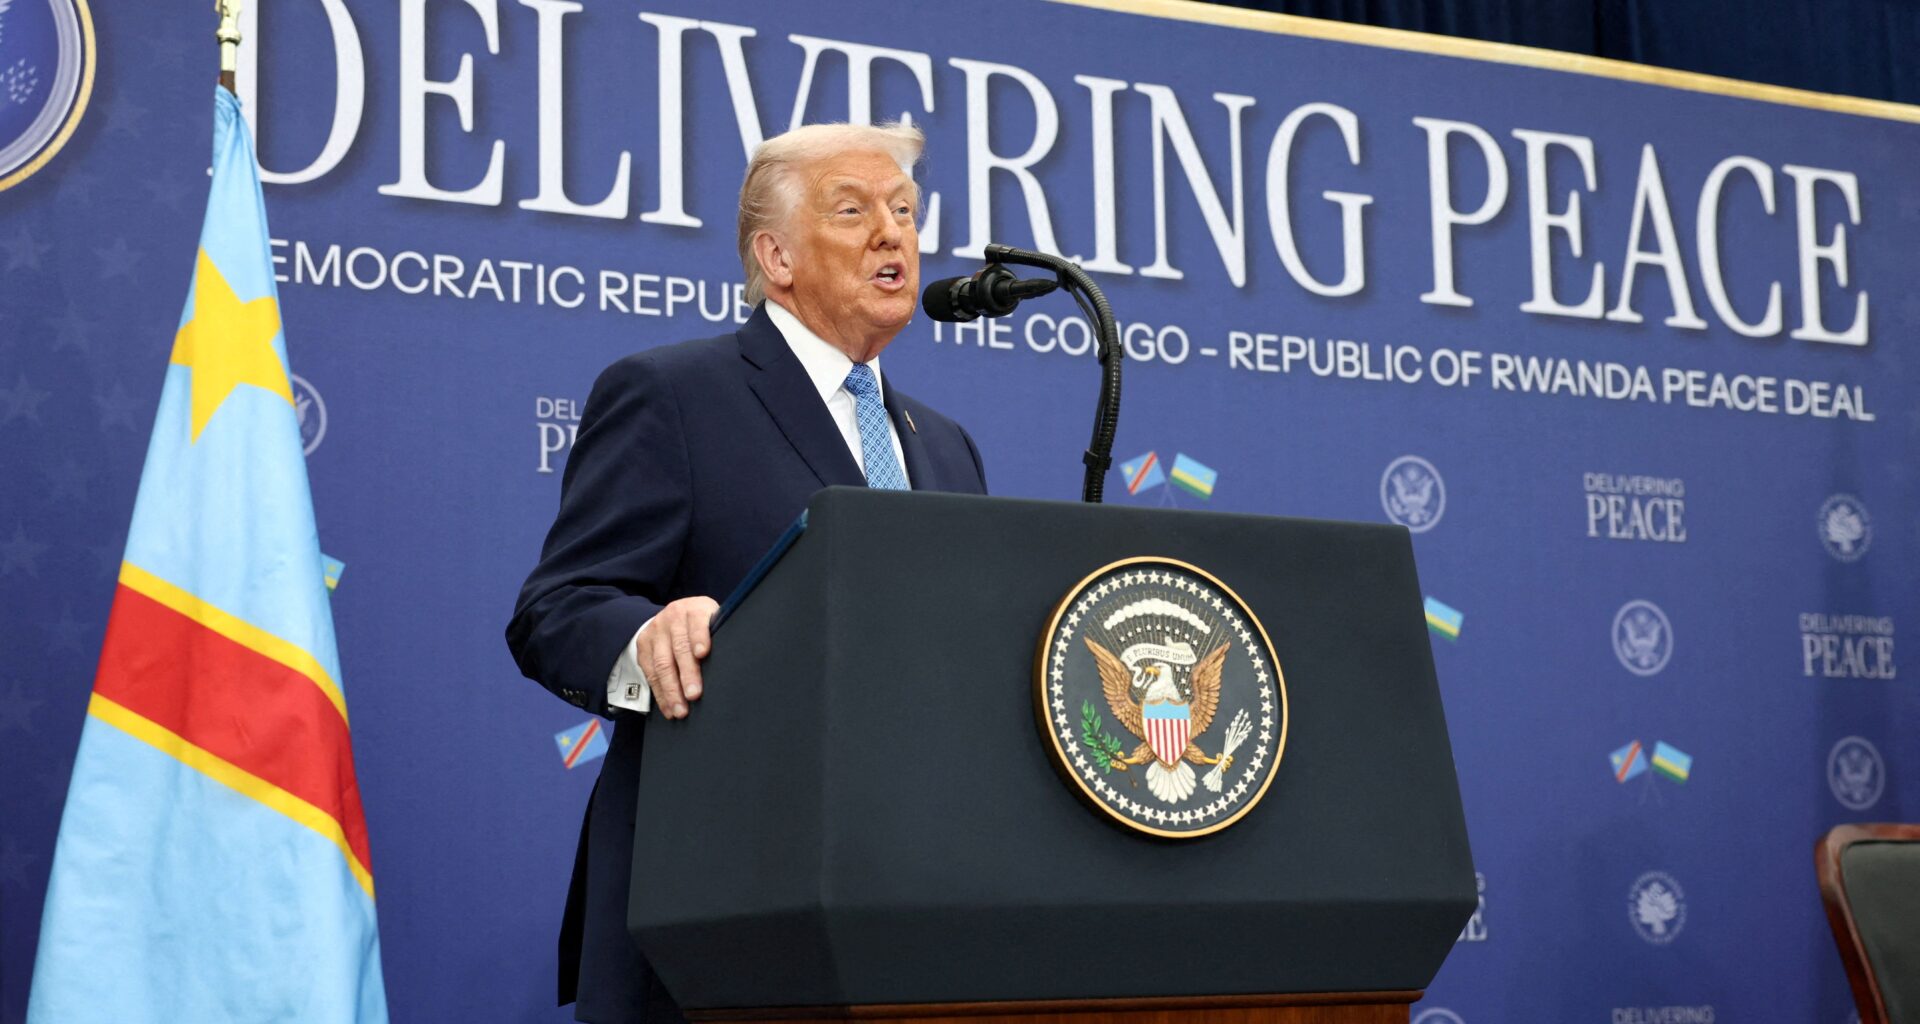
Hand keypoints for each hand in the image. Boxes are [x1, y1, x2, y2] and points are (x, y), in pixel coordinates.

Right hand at [637, 596, 718, 718]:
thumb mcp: (714, 622)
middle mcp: (673, 617)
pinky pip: (650, 673)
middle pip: (679, 648)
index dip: (700, 637)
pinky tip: (668, 708)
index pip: (697, 622)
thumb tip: (738, 662)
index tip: (703, 654)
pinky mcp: (643, 646)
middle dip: (687, 674)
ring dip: (671, 690)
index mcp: (695, 609)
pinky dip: (660, 693)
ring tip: (681, 710)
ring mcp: (655, 631)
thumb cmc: (703, 626)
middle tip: (694, 695)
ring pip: (661, 664)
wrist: (674, 615)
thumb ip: (721, 636)